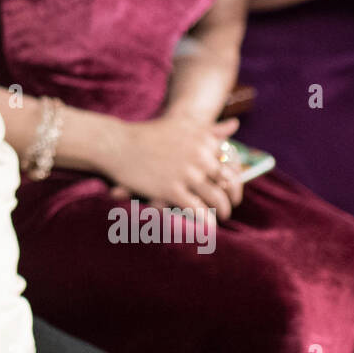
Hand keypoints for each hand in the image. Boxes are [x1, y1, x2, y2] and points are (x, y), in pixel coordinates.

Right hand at [103, 113, 242, 219]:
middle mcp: (199, 155)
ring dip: (221, 211)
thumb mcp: (182, 126)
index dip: (235, 180)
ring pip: (216, 198)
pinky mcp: (171, 189)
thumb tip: (235, 125)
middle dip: (231, 197)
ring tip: (220, 217)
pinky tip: (207, 227)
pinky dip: (205, 221)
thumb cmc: (149, 135)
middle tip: (229, 207)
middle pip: (227, 182)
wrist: (118, 143)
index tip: (233, 190)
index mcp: (204, 139)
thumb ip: (210, 129)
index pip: (231, 163)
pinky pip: (197, 210)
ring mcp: (186, 172)